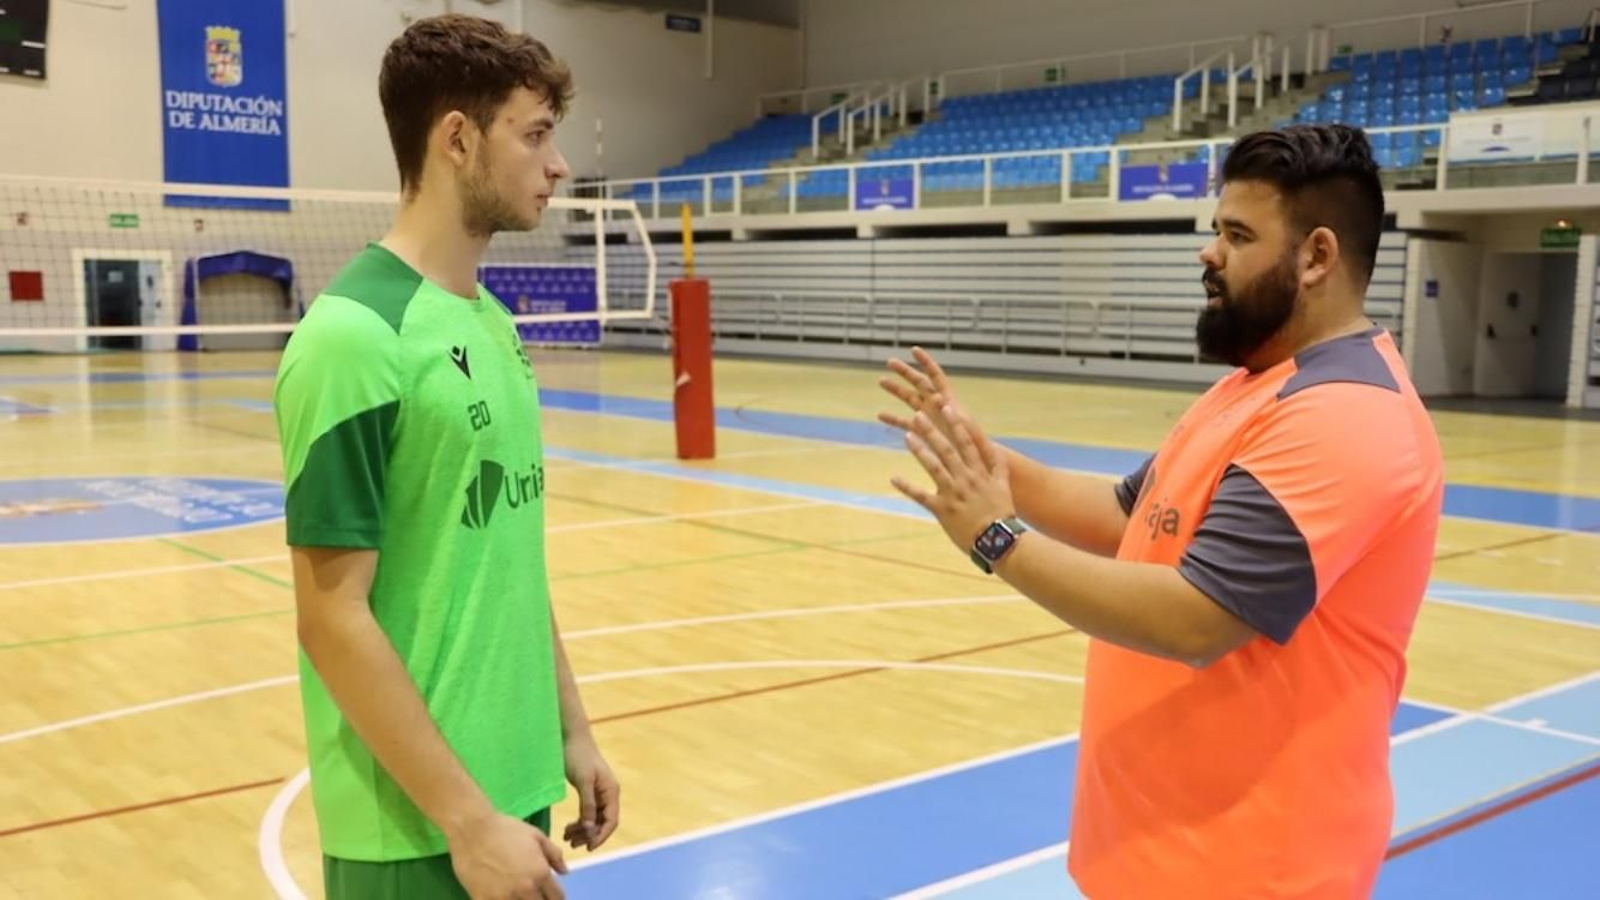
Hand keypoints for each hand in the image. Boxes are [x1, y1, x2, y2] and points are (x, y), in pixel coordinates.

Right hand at [447, 810, 567, 899]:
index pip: (557, 898)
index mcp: (540, 874)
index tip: (549, 894)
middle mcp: (525, 890)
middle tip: (534, 893)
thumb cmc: (506, 829)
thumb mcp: (536, 836)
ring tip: (517, 894)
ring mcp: (503, 897)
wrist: (473, 830)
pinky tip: (500, 896)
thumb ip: (554, 855)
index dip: (555, 897)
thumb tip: (564, 872)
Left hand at [563, 734, 620, 850]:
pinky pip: (587, 811)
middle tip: (572, 844)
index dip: (601, 835)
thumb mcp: (582, 781)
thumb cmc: (577, 755)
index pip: (611, 820)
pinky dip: (579, 821)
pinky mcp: (589, 790)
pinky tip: (568, 827)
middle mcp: (608, 793)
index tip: (588, 847)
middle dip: (589, 834)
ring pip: (593, 818)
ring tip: (566, 837)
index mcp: (611, 791)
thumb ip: (587, 804)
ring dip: (582, 830)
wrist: (571, 736)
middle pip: (602, 822)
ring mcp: (599, 792)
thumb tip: (589, 827)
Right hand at [878, 347, 995, 460]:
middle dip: (905, 372)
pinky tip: (880, 415)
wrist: (976, 462)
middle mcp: (938, 405)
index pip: (936, 376)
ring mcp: (930, 417)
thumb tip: (938, 399)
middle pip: (919, 383)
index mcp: (949, 401)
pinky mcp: (924, 431)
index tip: (914, 350)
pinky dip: (893, 418)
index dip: (925, 362)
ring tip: (881, 380)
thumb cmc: (977, 446)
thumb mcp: (966, 430)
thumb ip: (950, 412)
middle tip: (890, 361)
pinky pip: (905, 422)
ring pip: (910, 399)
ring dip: (896, 390)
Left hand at [891, 404, 1016, 556]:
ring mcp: (953, 493)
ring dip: (920, 450)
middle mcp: (966, 479)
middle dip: (932, 431)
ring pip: (934, 467)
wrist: (997, 540)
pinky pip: (921, 496)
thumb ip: (998, 466)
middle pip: (947, 450)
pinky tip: (893, 478)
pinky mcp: (942, 510)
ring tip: (907, 436)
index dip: (956, 424)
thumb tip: (996, 448)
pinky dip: (907, 487)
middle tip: (918, 415)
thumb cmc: (1001, 514)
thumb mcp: (1003, 486)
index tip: (946, 407)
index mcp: (979, 472)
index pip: (967, 442)